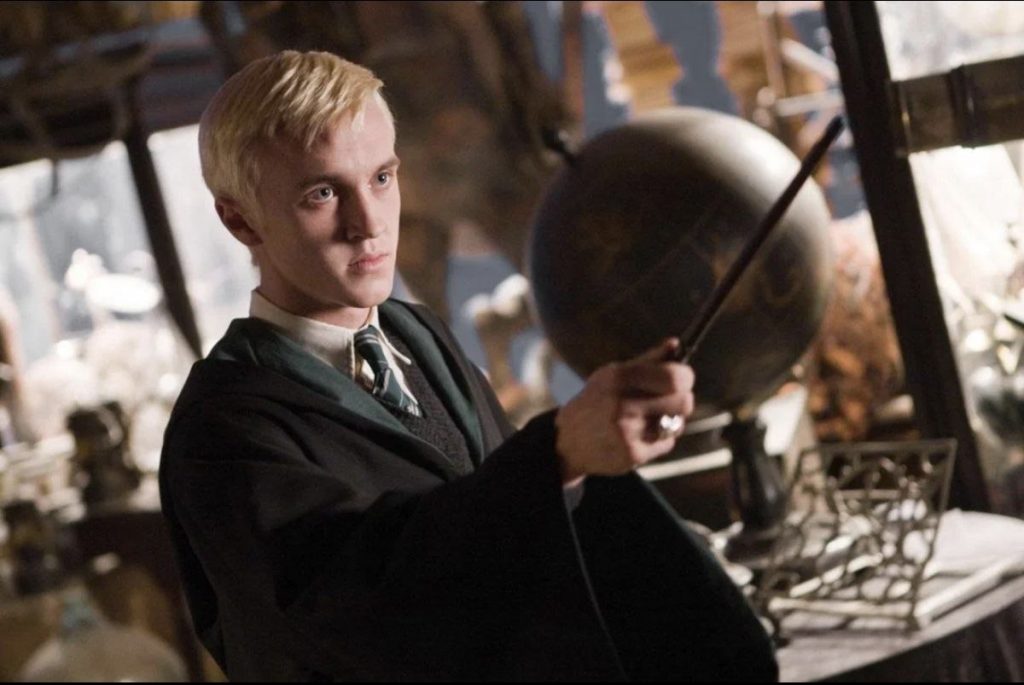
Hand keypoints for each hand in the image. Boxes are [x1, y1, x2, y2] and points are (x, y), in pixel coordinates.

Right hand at [555, 338, 695, 485]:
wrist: (568, 440)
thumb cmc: (596, 402)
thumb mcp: (613, 374)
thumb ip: (648, 360)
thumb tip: (675, 343)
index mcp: (620, 378)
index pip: (675, 378)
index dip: (685, 378)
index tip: (683, 380)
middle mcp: (624, 405)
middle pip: (684, 402)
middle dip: (681, 401)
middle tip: (669, 401)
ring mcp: (629, 432)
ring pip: (677, 424)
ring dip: (669, 421)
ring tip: (647, 420)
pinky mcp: (633, 455)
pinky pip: (667, 443)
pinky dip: (659, 439)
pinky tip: (639, 436)